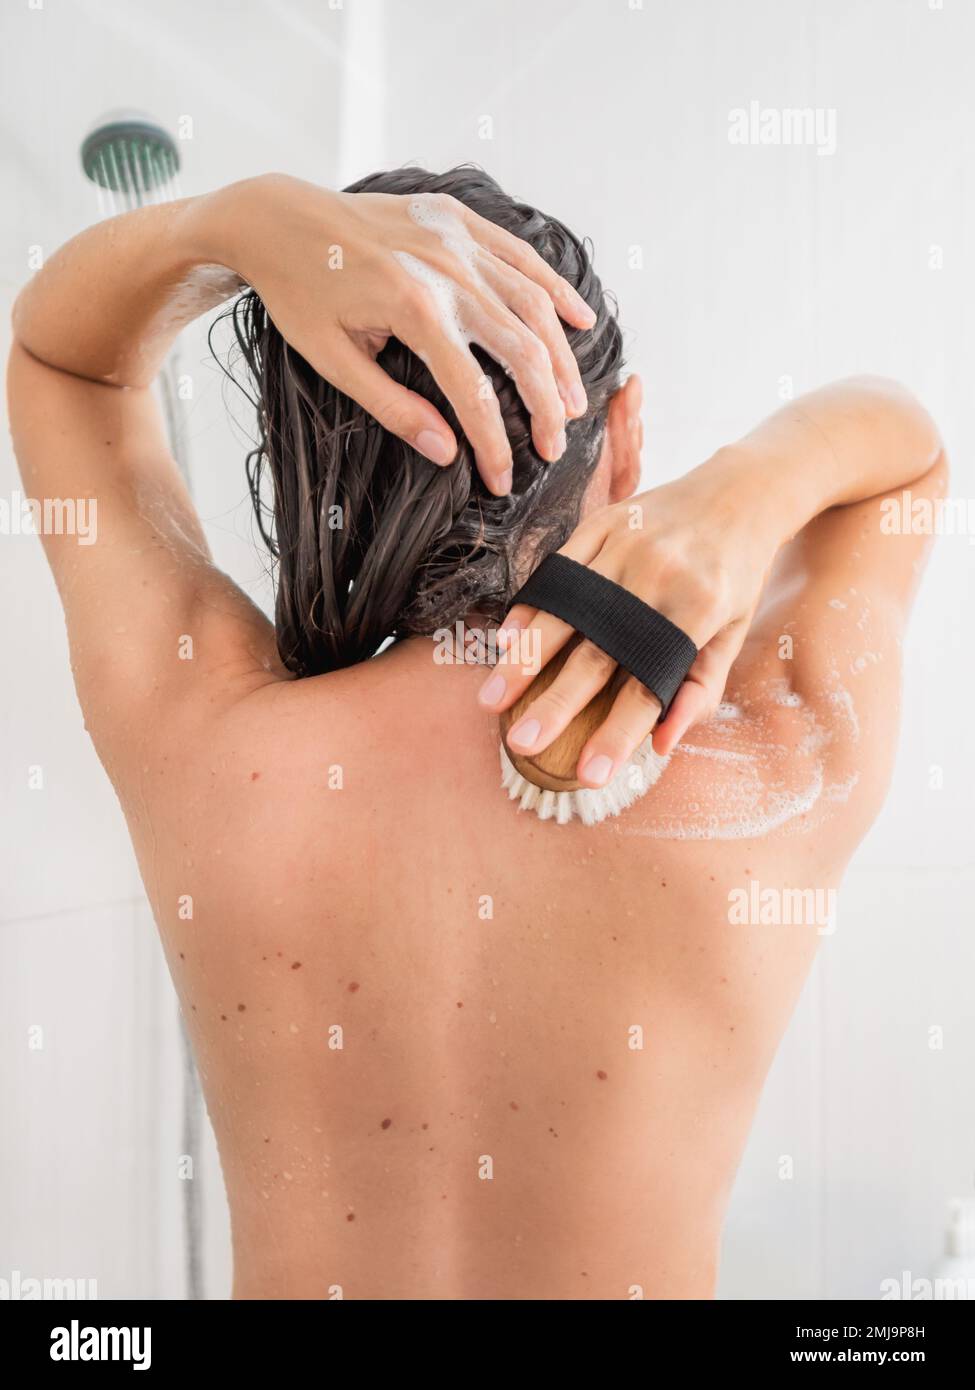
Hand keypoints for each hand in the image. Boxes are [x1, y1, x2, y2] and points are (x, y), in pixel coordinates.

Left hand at [206, 174, 595, 494]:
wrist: (278, 218)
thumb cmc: (298, 293)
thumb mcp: (333, 361)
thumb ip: (394, 407)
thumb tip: (446, 452)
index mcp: (414, 308)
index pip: (475, 393)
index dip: (496, 444)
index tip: (505, 480)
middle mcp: (447, 269)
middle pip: (521, 349)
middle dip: (545, 407)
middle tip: (555, 448)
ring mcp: (457, 238)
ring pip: (533, 303)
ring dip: (561, 357)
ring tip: (574, 402)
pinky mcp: (458, 217)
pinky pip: (522, 255)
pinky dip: (556, 289)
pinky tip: (580, 320)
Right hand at [478, 453, 778, 784]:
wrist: (738, 493)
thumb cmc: (734, 575)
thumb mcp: (733, 632)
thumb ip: (698, 688)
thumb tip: (660, 746)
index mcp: (698, 611)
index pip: (649, 686)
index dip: (618, 733)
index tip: (589, 773)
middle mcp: (659, 578)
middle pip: (597, 653)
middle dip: (555, 703)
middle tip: (520, 743)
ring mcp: (627, 546)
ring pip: (565, 613)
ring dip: (524, 660)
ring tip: (492, 699)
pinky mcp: (604, 523)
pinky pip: (558, 571)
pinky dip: (531, 607)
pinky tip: (505, 641)